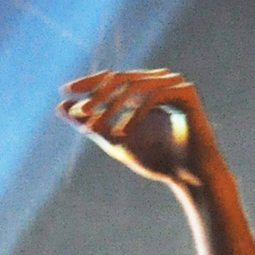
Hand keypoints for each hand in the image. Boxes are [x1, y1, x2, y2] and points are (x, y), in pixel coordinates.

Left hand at [58, 69, 214, 184]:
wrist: (192, 176)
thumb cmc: (158, 160)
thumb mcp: (116, 142)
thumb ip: (92, 125)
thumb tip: (63, 108)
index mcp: (145, 88)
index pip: (112, 78)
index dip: (88, 83)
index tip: (65, 92)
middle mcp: (160, 81)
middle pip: (121, 79)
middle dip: (97, 96)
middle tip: (80, 113)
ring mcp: (175, 84)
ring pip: (135, 87)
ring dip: (112, 108)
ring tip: (97, 128)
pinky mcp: (186, 93)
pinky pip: (154, 96)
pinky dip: (136, 115)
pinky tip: (124, 134)